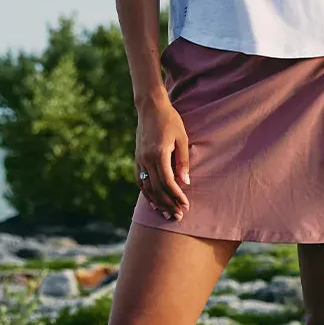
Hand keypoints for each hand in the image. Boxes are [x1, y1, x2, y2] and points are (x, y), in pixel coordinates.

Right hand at [135, 93, 190, 219]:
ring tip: (167, 214)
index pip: (168, 183)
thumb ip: (183, 162)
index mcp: (158, 154)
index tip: (186, 206)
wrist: (150, 108)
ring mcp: (139, 160)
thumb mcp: (182, 139)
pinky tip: (154, 203)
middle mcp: (146, 160)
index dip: (177, 196)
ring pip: (147, 188)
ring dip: (158, 203)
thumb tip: (185, 183)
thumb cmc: (170, 121)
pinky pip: (141, 182)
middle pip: (157, 189)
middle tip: (179, 216)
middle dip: (168, 204)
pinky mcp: (137, 160)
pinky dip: (147, 194)